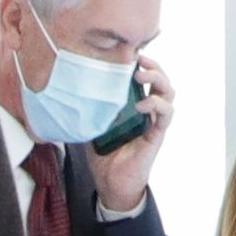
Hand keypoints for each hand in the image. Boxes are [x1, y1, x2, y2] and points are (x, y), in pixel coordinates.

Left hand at [89, 58, 170, 218]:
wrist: (110, 183)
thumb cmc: (103, 154)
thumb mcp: (91, 124)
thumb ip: (88, 108)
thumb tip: (67, 90)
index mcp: (133, 103)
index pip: (143, 77)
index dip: (141, 63)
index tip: (128, 51)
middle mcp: (147, 109)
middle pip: (160, 79)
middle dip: (153, 65)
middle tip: (137, 59)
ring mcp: (154, 121)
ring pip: (168, 92)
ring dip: (157, 79)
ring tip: (140, 76)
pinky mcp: (157, 134)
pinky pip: (166, 114)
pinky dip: (157, 105)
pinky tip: (142, 104)